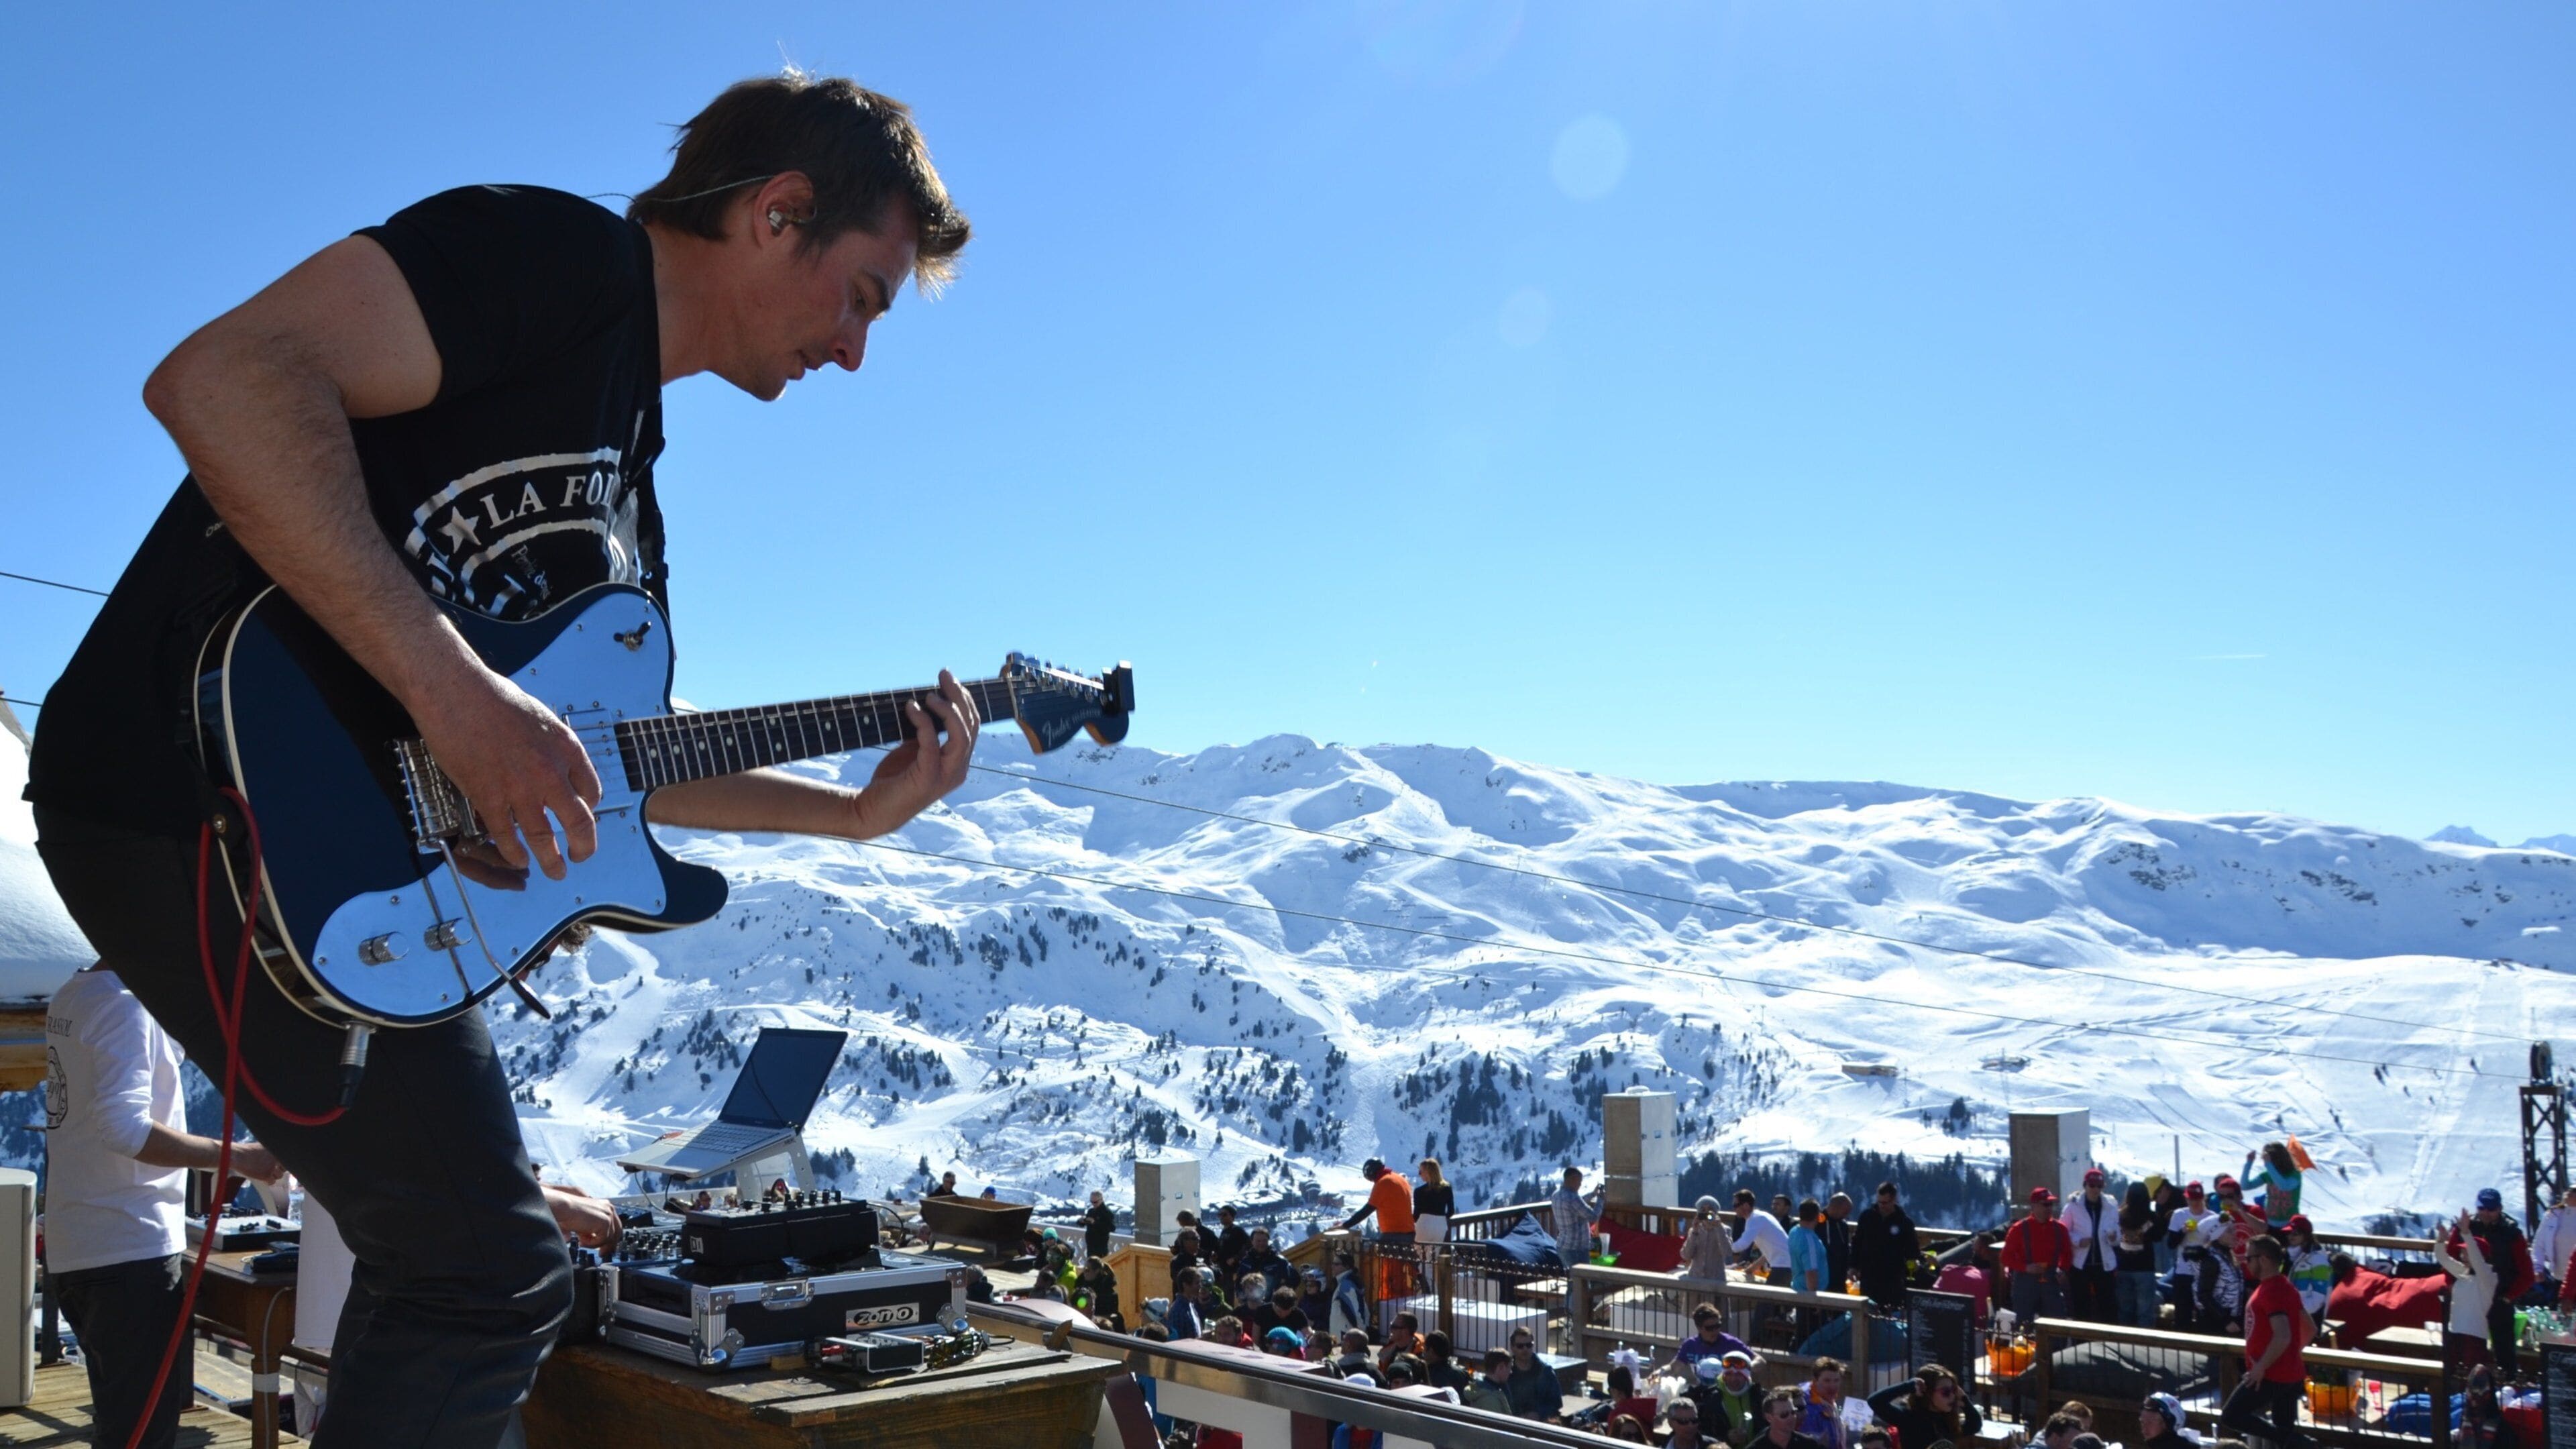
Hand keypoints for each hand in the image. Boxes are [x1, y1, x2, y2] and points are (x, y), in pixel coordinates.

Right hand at [231, 1141, 286, 1183]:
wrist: (238, 1156)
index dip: (283, 1164)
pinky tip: (264, 1179)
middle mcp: (277, 1158)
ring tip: (265, 1173)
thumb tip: (279, 1159)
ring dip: (273, 1176)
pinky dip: (268, 1181)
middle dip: (279, 1169)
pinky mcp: (266, 1174)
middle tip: (272, 1170)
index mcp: (277, 1150)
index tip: (280, 1166)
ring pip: (279, 1175)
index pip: (288, 1159)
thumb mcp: (263, 1147)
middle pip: (285, 1168)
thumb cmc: (247, 1151)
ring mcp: (273, 1166)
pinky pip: (272, 1181)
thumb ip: (272, 1153)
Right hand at [410, 664, 600, 879]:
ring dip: (552, 861)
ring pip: (544, 837)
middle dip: (584, 846)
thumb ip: (554, 747)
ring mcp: (520, 787)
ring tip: (556, 872)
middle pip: (580, 821)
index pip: (592, 791)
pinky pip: (506, 836)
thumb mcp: (541, 719)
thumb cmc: (495, 699)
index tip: (583, 816)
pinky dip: (514, 853)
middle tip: (581, 856)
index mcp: (567, 749)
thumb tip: (558, 768)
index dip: (590, 810)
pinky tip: (519, 861)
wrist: (457, 693)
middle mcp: (550, 772)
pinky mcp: (488, 796)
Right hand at [544, 1183, 619, 1247]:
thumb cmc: (568, 1215)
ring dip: (594, 1244)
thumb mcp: (585, 1224)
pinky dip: (591, 1243)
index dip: (611, 1238)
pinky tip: (581, 1240)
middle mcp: (610, 1209)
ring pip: (609, 1239)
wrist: (563, 1208)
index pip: (615, 1225)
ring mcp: (609, 1216)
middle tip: (601, 1254)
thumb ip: (593, 1231)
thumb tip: (598, 1243)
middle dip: (609, 1245)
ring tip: (582, 1242)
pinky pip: (602, 1240)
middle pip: (617, 1232)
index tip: (605, 1248)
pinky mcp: (605, 1222)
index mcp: (605, 1207)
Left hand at [848, 670, 977, 837]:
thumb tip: (925, 701)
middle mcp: (958, 769)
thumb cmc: (894, 781)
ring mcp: (945, 775)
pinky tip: (911, 708)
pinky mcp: (927, 778)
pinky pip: (932, 743)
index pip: (973, 725)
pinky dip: (923, 722)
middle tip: (944, 675)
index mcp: (958, 762)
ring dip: (948, 709)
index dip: (964, 699)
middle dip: (960, 696)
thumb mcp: (914, 751)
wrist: (874, 810)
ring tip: (930, 695)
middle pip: (972, 726)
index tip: (948, 679)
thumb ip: (925, 733)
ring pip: (962, 735)